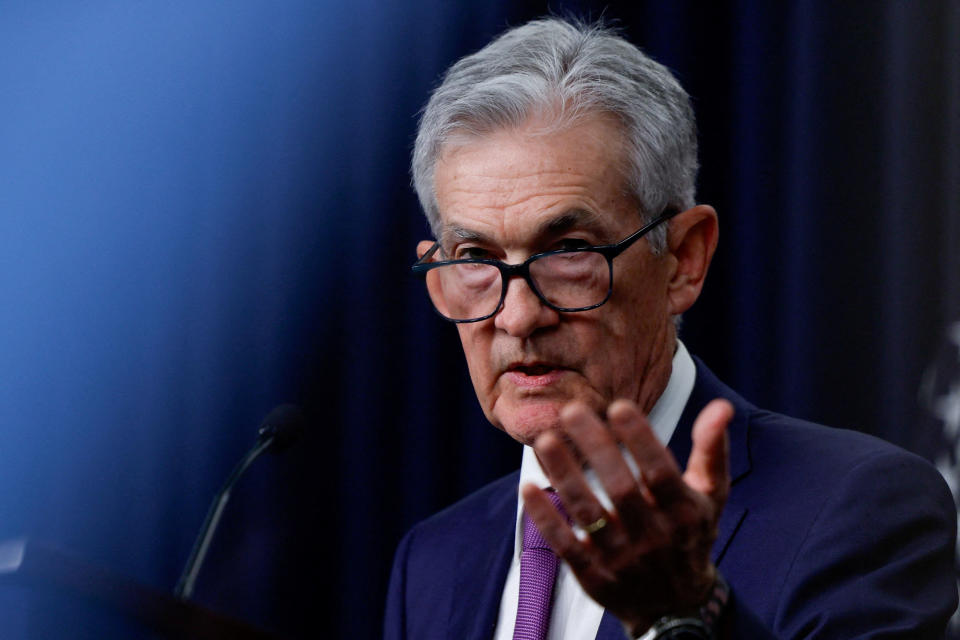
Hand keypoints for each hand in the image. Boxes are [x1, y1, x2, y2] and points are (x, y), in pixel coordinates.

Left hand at [521, 398, 732, 635]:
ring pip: (587, 513)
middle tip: (572, 410)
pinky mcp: (593, 577)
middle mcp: (653, 537)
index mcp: (684, 513)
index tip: (618, 405)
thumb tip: (720, 406)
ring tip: (544, 440)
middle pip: (620, 488)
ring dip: (564, 476)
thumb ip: (711, 451)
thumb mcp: (711, 497)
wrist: (676, 606)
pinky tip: (528, 487)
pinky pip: (565, 546)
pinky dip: (546, 518)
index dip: (641, 439)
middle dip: (595, 447)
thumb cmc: (691, 535)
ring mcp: (621, 559)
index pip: (660, 472)